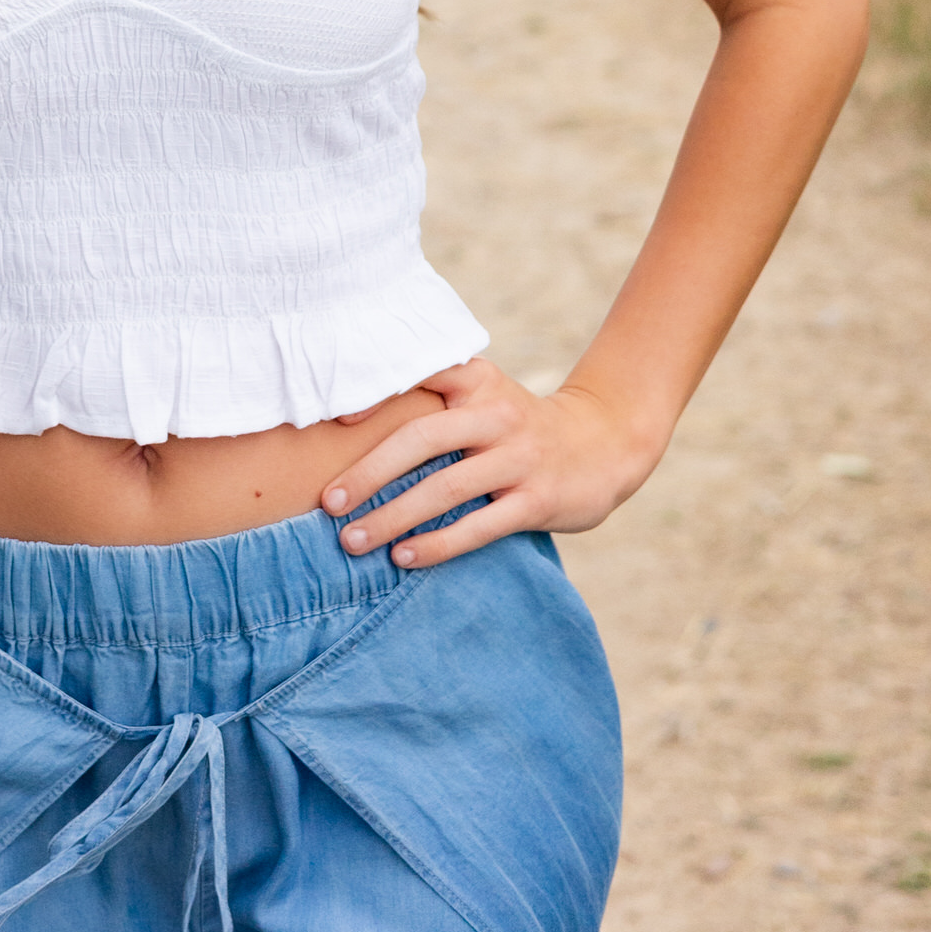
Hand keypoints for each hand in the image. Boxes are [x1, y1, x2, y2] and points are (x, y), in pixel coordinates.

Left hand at [320, 359, 659, 568]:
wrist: (602, 444)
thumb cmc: (514, 424)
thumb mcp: (482, 394)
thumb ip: (431, 399)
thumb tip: (346, 425)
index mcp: (477, 379)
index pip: (420, 373)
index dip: (374, 393)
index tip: (335, 422)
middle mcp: (496, 413)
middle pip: (421, 439)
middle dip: (369, 473)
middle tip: (329, 503)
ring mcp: (519, 457)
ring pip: (444, 489)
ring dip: (392, 517)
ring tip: (352, 541)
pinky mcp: (536, 499)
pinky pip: (478, 526)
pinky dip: (437, 544)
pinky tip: (403, 558)